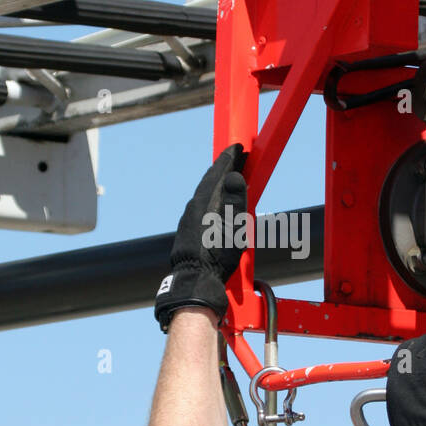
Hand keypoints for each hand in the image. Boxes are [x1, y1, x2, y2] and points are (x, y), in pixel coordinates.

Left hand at [154, 143, 247, 332]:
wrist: (195, 278)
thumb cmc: (217, 255)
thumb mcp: (234, 227)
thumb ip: (235, 200)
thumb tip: (234, 175)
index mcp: (206, 201)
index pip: (219, 171)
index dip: (230, 157)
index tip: (239, 147)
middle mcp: (194, 205)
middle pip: (209, 179)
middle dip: (223, 167)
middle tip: (235, 157)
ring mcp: (188, 217)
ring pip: (203, 191)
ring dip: (215, 181)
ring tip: (226, 176)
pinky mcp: (186, 228)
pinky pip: (199, 203)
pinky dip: (209, 195)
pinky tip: (213, 202)